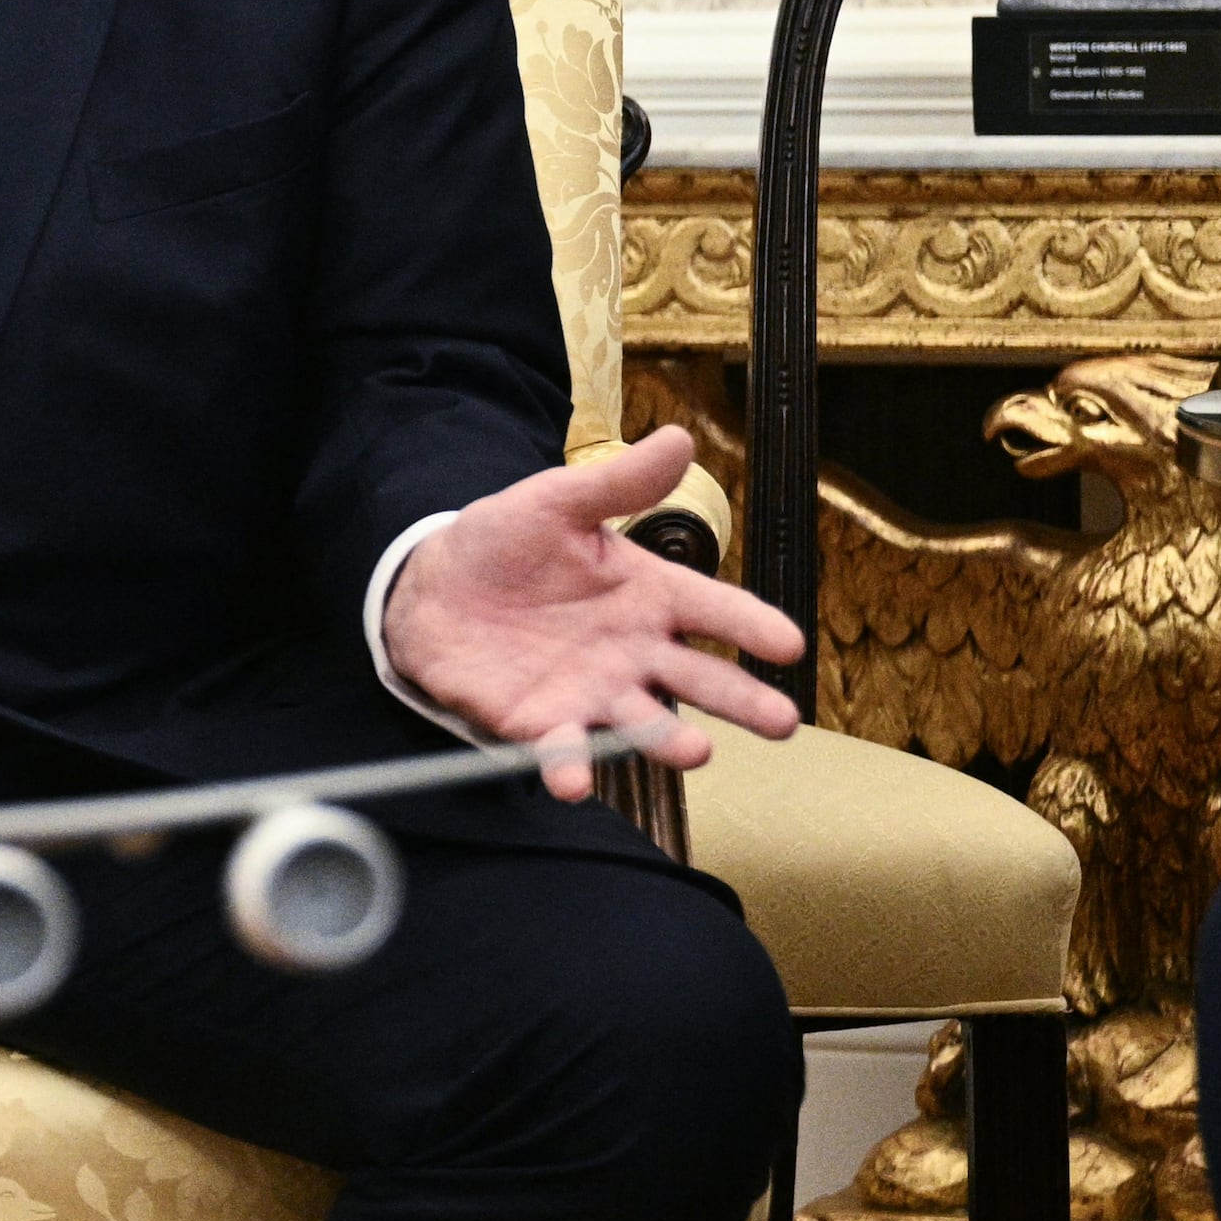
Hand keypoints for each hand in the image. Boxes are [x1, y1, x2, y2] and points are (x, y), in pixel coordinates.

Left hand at [375, 426, 805, 798]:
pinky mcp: (541, 721)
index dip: (751, 626)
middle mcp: (634, 651)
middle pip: (699, 678)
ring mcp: (592, 691)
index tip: (788, 644)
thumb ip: (617, 484)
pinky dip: (570, 767)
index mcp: (649, 594)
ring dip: (668, 740)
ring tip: (697, 752)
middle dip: (742, 700)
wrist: (432, 586)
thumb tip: (678, 437)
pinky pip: (563, 749)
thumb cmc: (507, 544)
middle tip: (781, 721)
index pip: (715, 609)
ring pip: (643, 722)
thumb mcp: (557, 503)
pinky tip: (573, 783)